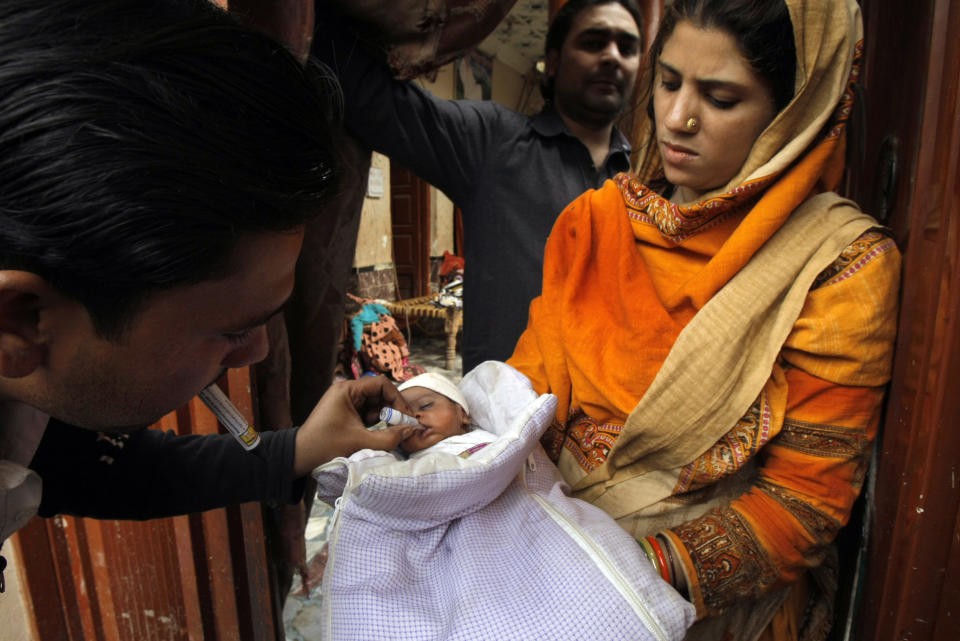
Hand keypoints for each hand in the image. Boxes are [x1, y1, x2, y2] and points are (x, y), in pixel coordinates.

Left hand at [293, 375, 413, 475]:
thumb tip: (410, 430)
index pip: (381, 384)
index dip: (397, 399)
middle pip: (379, 393)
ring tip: (392, 431)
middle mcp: (347, 391)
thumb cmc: (325, 446)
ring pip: (375, 403)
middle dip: (392, 409)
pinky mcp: (346, 412)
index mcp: (347, 390)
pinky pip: (367, 412)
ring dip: (385, 416)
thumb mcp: (360, 443)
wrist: (300, 456)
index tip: (405, 416)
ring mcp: (346, 402)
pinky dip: (376, 421)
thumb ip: (388, 437)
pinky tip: (380, 433)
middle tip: (402, 425)